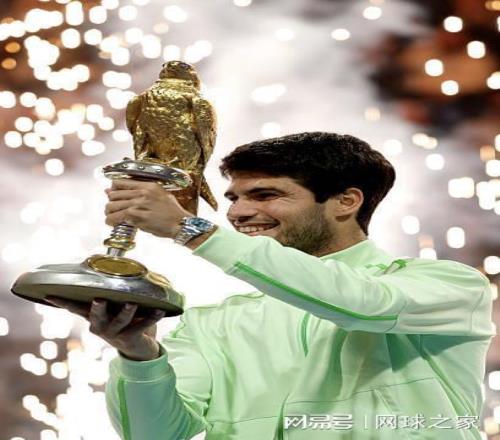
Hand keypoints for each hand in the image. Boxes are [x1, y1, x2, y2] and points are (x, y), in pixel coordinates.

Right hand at [45, 297, 164, 360]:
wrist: (139, 349)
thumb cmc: (124, 320)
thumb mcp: (114, 306)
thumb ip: (113, 291)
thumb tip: (115, 262)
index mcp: (94, 317)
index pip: (76, 308)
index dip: (63, 302)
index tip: (50, 294)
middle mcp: (101, 327)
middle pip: (96, 317)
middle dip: (98, 309)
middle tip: (99, 299)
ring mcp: (116, 334)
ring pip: (120, 322)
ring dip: (126, 312)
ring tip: (131, 303)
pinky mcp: (131, 338)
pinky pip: (142, 327)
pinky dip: (152, 318)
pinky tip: (160, 310)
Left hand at [105, 179, 191, 237]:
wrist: (181, 224)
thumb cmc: (173, 212)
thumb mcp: (161, 195)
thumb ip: (145, 192)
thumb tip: (127, 193)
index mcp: (148, 186)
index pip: (121, 182)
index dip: (112, 189)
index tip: (111, 194)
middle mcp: (142, 193)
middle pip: (114, 194)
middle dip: (110, 202)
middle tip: (112, 209)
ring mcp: (139, 204)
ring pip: (112, 205)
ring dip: (109, 212)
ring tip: (112, 217)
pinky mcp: (137, 216)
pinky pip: (117, 217)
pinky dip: (111, 221)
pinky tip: (114, 224)